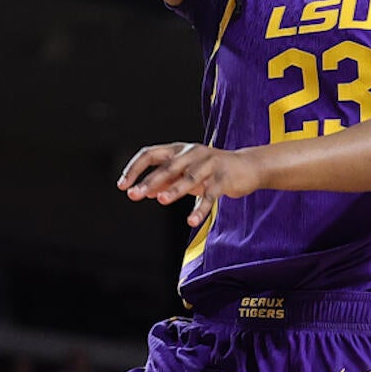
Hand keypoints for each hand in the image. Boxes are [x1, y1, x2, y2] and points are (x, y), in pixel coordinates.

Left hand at [117, 143, 262, 226]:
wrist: (248, 167)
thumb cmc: (213, 171)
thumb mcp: (188, 174)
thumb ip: (168, 181)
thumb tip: (147, 192)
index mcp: (180, 150)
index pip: (151, 154)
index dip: (135, 168)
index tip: (122, 185)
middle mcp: (193, 153)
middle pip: (168, 166)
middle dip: (150, 181)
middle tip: (134, 195)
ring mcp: (210, 164)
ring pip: (189, 178)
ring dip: (175, 189)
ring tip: (162, 200)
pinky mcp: (224, 179)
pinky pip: (211, 195)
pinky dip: (200, 209)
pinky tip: (191, 221)